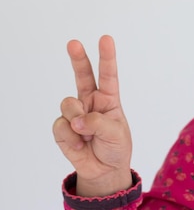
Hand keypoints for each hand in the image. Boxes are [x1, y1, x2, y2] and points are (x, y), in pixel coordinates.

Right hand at [53, 35, 132, 196]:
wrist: (103, 170)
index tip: (105, 39)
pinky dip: (70, 137)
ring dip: (77, 119)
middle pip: (82, 75)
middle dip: (78, 58)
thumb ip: (98, 123)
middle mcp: (91, 101)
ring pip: (68, 104)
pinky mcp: (63, 127)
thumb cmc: (115, 147)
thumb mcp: (116, 134)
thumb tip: (77, 120)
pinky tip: (79, 144)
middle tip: (73, 43)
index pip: (108, 74)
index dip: (107, 57)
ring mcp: (75, 113)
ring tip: (86, 134)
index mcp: (109, 98)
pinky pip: (61, 125)